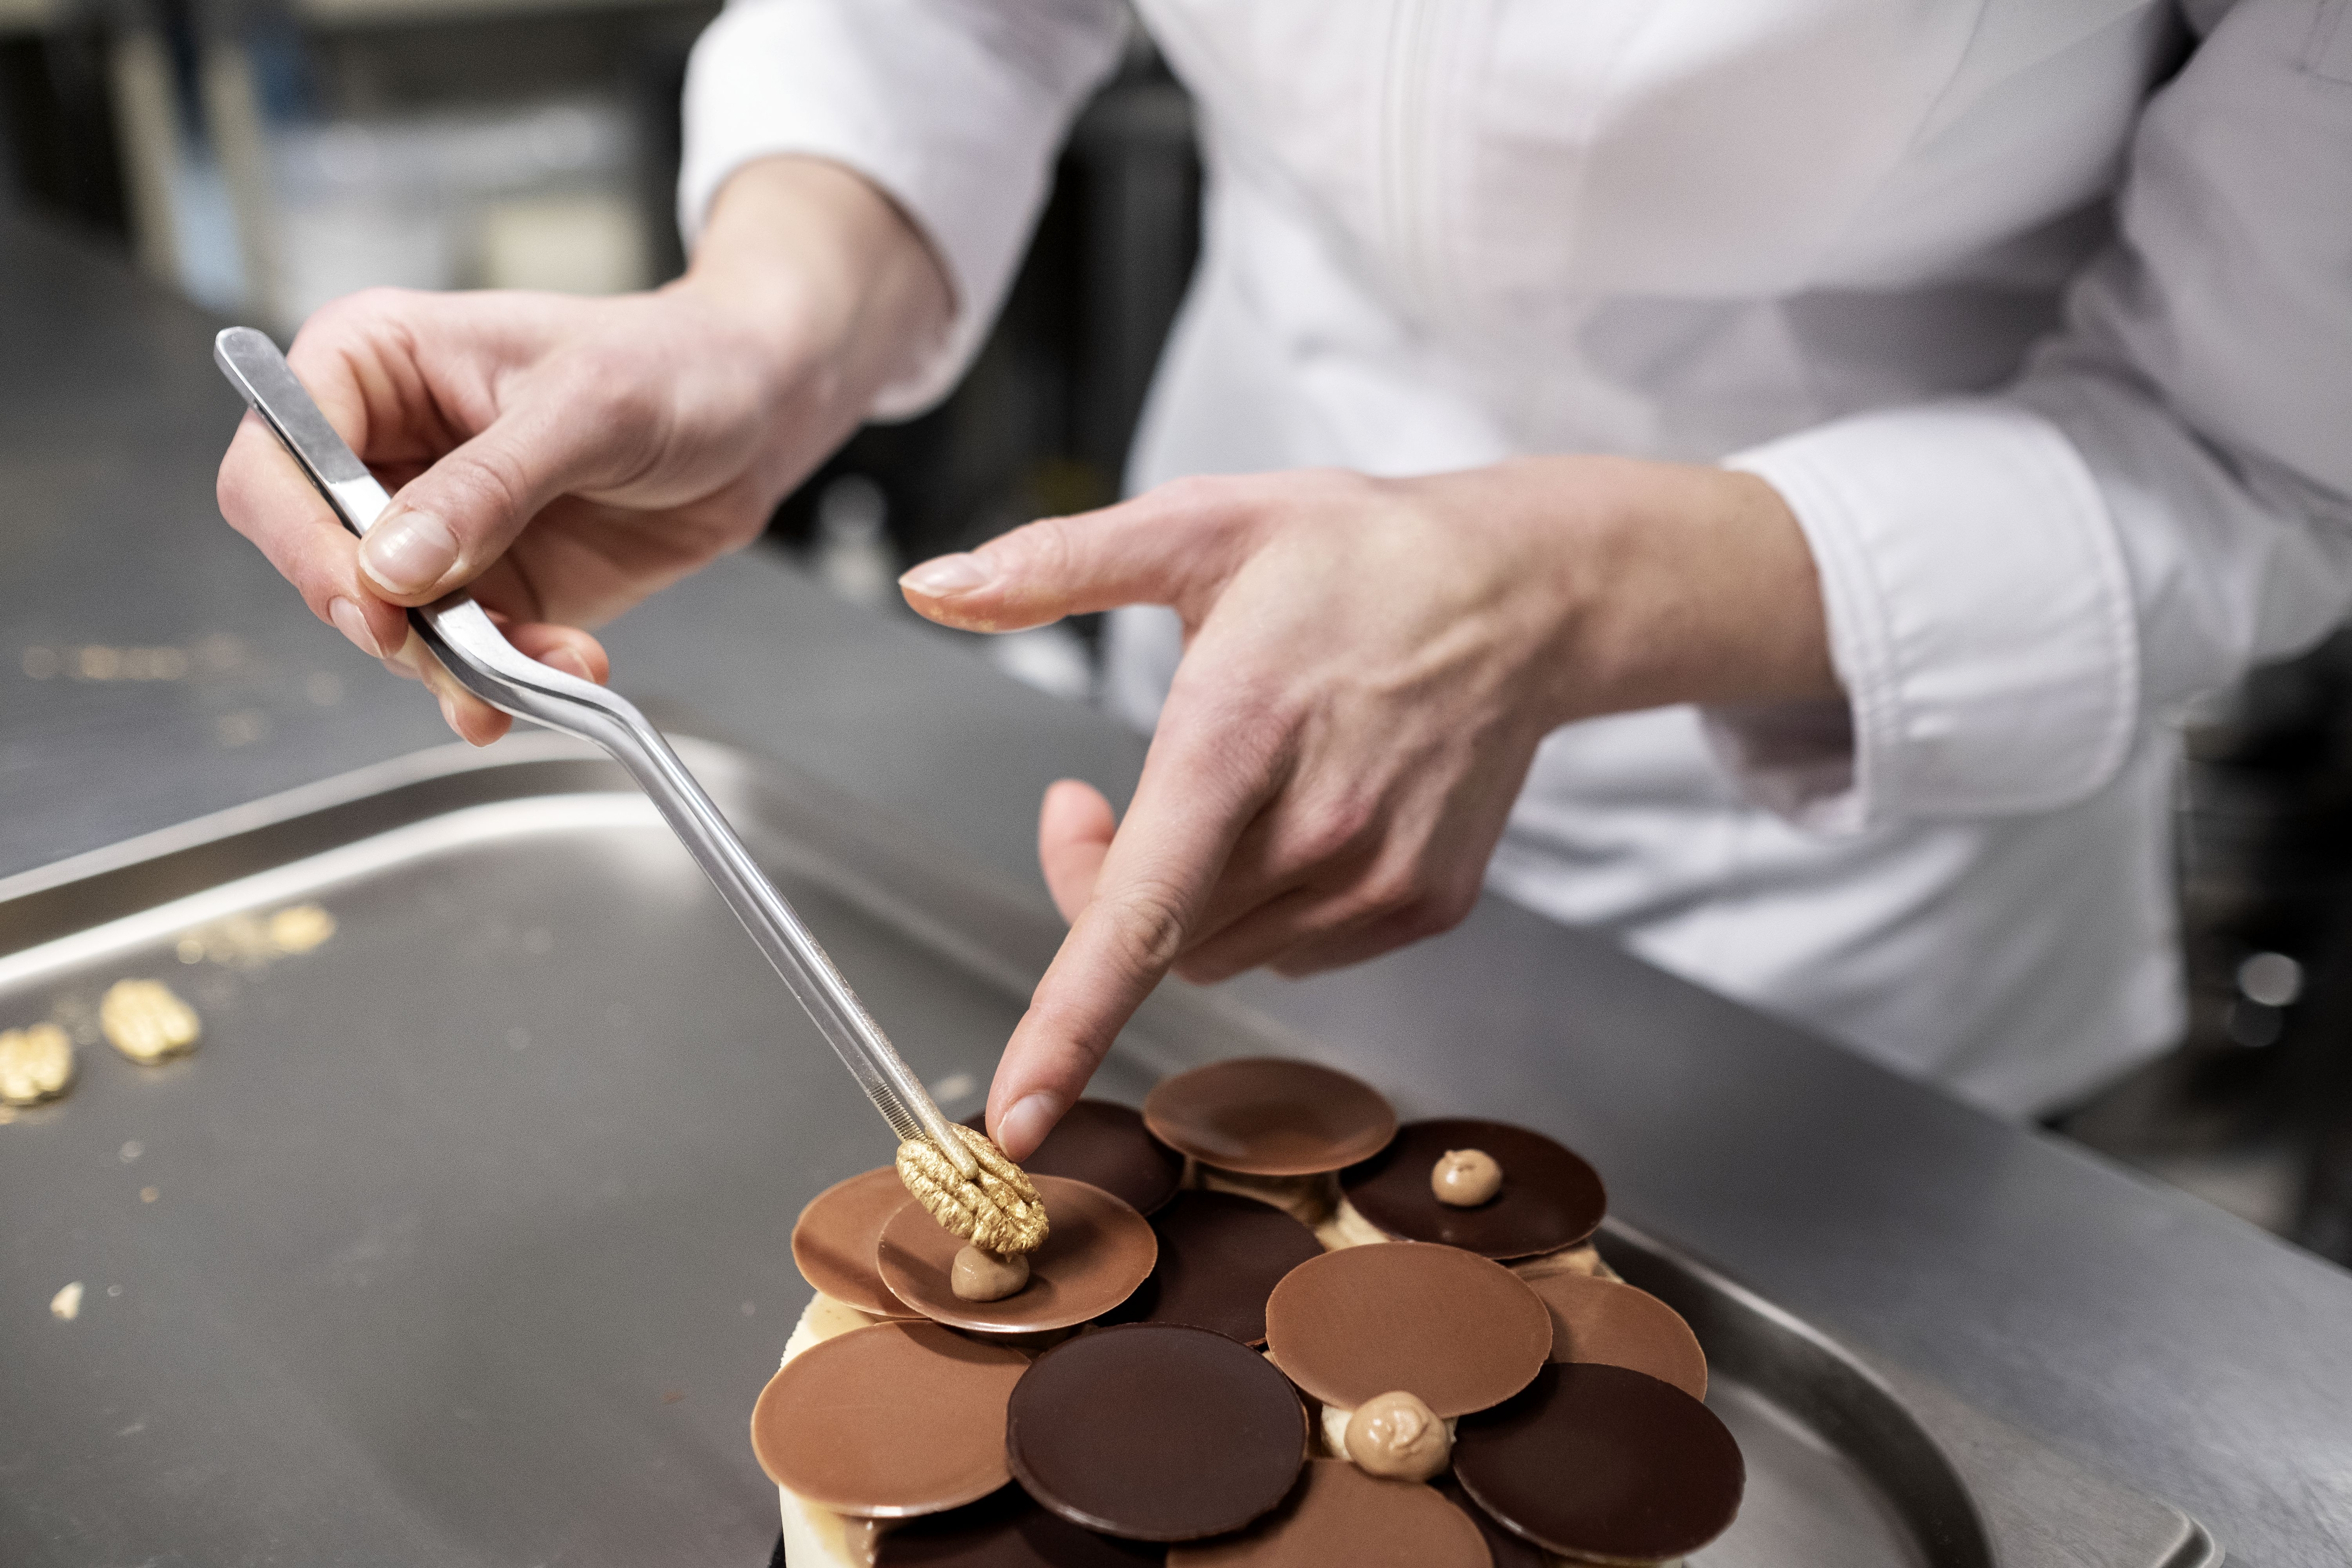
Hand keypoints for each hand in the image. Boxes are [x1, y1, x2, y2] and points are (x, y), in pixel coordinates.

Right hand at [216, 157, 950, 742]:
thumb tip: (392, 567)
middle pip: (321, 562)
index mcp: (370, 366)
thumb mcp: (586, 409)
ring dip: (461, 664)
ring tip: (552, 662)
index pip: (275, 464)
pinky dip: (507, 677)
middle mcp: (382, 450)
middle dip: (388, 623)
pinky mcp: (487, 585)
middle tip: (454, 655)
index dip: (305, 543)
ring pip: (392, 626)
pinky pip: (465, 653)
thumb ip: (486, 489)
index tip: (371, 601)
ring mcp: (431, 527)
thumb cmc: (673, 364)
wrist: (757, 412)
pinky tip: (567, 670)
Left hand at [899, 458, 1834, 1157]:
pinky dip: (1266, 902)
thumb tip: (928, 585)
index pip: (1139, 912)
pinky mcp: (1423, 906)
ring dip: (1187, 898)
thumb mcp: (1200, 525)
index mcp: (1241, 732)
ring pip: (1220, 950)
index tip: (1018, 1117)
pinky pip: (1294, 948)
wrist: (1527, 593)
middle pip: (1156, 938)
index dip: (1068, 1026)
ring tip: (1222, 788)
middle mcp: (1317, 827)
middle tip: (1093, 801)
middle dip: (1101, 888)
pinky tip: (1301, 809)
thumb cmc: (1353, 552)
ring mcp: (1380, 880)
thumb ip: (1054, 563)